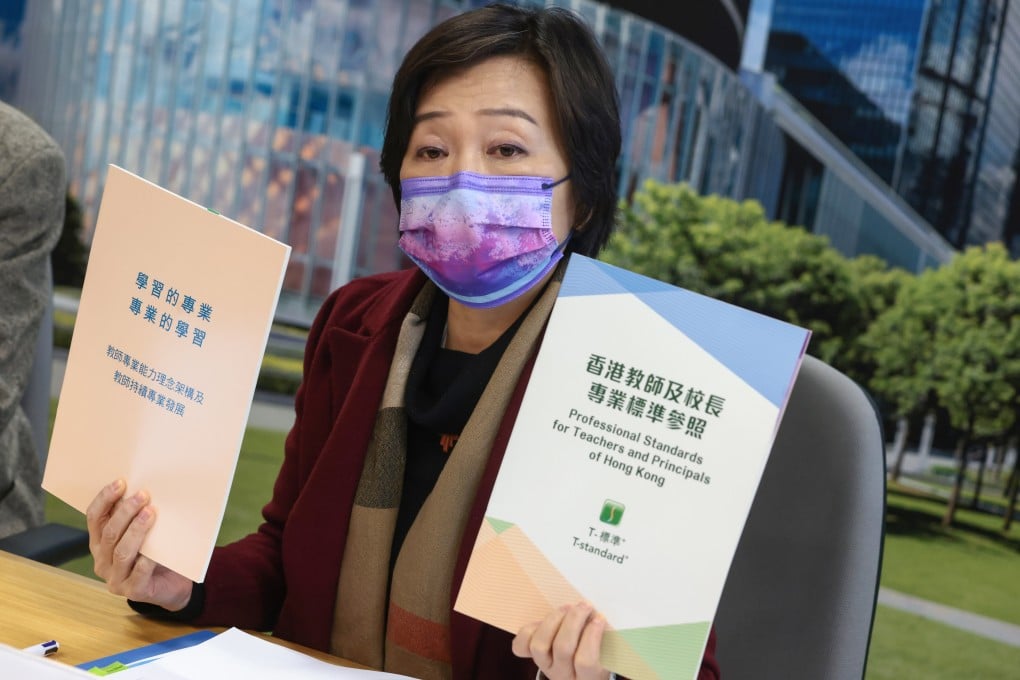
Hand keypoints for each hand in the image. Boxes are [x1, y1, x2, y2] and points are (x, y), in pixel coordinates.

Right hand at [86, 479, 192, 610]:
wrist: (172, 586)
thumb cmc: (156, 554)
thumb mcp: (143, 534)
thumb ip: (136, 517)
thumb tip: (143, 489)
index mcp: (100, 544)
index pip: (94, 518)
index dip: (105, 499)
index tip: (121, 482)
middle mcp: (102, 561)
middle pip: (109, 533)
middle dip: (125, 512)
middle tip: (143, 495)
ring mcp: (116, 579)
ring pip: (122, 551)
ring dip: (136, 530)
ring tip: (150, 513)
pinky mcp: (134, 591)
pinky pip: (139, 572)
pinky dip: (147, 559)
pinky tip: (155, 550)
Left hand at [512, 602, 610, 679]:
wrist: (576, 671)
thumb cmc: (596, 655)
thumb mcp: (606, 653)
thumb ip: (603, 638)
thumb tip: (598, 613)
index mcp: (587, 678)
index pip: (586, 661)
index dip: (592, 636)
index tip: (599, 617)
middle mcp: (563, 675)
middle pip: (563, 649)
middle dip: (574, 621)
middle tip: (584, 605)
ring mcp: (544, 667)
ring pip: (540, 645)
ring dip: (553, 621)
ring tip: (567, 608)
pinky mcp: (530, 658)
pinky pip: (522, 645)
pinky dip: (531, 629)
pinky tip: (546, 620)